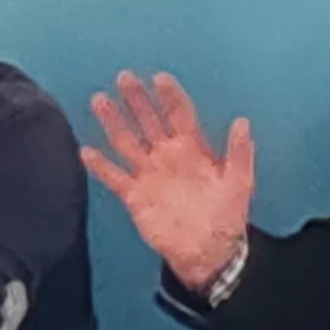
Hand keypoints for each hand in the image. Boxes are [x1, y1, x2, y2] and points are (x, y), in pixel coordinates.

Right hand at [80, 72, 256, 292]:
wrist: (208, 252)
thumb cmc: (226, 216)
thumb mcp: (239, 183)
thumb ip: (239, 153)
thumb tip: (242, 121)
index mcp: (192, 149)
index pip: (178, 114)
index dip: (170, 96)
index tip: (160, 78)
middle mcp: (166, 156)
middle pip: (148, 120)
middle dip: (137, 99)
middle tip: (124, 77)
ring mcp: (148, 174)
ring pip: (126, 142)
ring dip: (113, 122)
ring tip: (99, 101)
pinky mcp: (134, 196)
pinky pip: (114, 177)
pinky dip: (100, 165)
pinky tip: (87, 151)